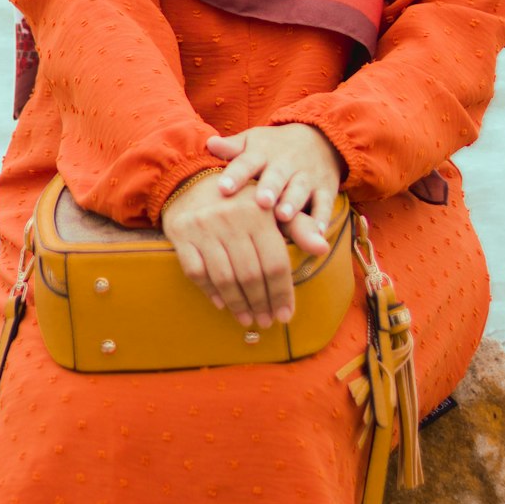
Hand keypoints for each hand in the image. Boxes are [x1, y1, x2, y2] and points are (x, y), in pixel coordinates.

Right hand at [161, 175, 294, 328]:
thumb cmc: (241, 201)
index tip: (286, 314)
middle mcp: (230, 217)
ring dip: (238, 304)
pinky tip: (222, 303)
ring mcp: (203, 226)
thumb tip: (322, 248)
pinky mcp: (181, 234)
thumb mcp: (272, 207)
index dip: (282, 293)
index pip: (275, 263)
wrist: (192, 182)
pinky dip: (210, 292)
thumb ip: (299, 227)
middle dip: (261, 303)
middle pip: (250, 274)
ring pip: (224, 278)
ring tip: (248, 319)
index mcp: (258, 211)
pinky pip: (197, 272)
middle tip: (267, 321)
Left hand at [205, 124, 343, 252]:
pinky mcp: (325, 189)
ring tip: (284, 215)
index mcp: (263, 153)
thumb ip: (232, 148)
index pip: (247, 162)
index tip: (222, 188)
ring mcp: (307, 176)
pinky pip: (325, 203)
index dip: (236, 175)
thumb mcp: (253, 142)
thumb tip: (209, 143)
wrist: (319, 139)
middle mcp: (285, 164)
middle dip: (270, 188)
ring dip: (293, 202)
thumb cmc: (274, 147)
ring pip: (300, 189)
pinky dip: (322, 218)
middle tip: (261, 202)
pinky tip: (317, 231)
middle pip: (277, 175)